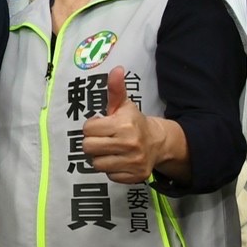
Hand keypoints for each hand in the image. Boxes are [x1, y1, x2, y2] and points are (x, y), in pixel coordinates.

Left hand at [81, 66, 188, 184]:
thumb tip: (116, 69)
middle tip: (103, 139)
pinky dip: (112, 170)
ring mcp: (133, 162)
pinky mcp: (135, 176)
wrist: (158, 142)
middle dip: (92, 143)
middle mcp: (129, 144)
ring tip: (109, 150)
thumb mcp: (124, 105)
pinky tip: (119, 160)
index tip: (101, 125)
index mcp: (123, 125)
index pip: (87, 129)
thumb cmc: (133, 122)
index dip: (92, 127)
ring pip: (96, 164)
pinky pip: (109, 176)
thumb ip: (116, 89)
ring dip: (100, 157)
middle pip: (88, 148)